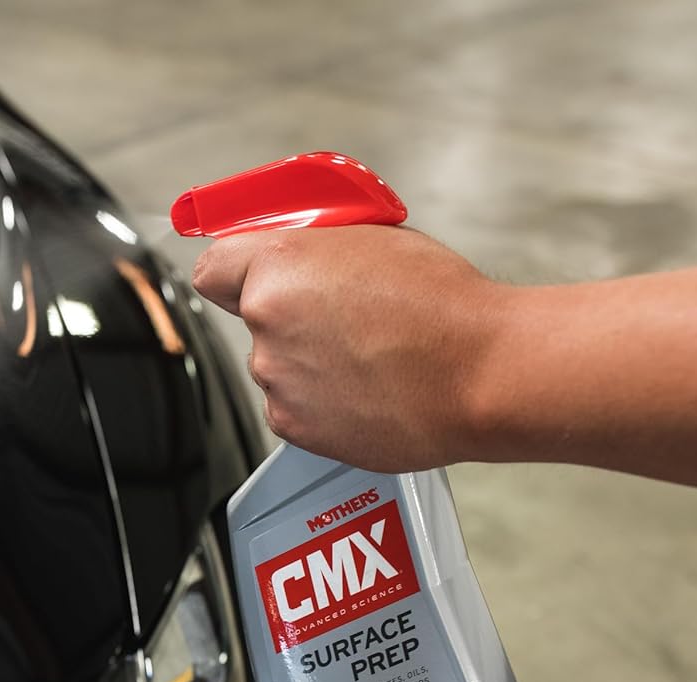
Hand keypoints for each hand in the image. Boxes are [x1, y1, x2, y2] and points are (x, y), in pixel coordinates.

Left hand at [191, 226, 511, 471]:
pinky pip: (294, 407)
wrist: (482, 373)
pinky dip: (321, 403)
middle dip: (289, 319)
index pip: (214, 270)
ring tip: (370, 359)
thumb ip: (318, 251)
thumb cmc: (444, 304)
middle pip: (253, 320)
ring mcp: (277, 379)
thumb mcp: (375, 240)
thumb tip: (299, 259)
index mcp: (279, 265)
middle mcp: (266, 322)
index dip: (236, 275)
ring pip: (276, 366)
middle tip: (345, 321)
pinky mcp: (293, 426)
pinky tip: (368, 391)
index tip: (251, 279)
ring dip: (308, 364)